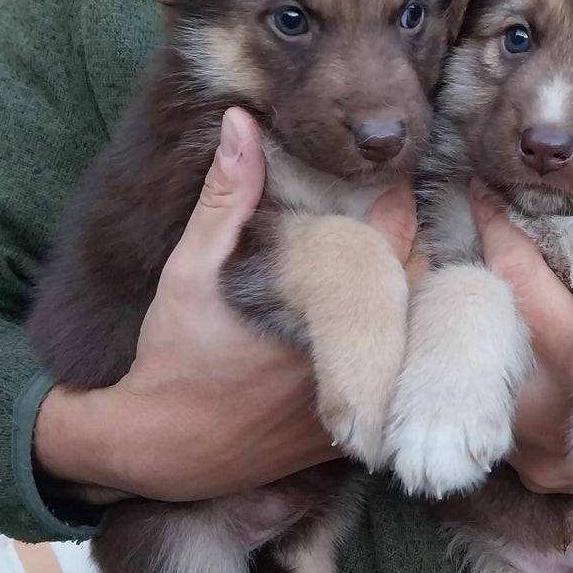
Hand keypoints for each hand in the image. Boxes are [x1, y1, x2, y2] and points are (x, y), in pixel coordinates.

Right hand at [34, 107, 416, 503]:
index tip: (396, 181)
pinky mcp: (348, 440)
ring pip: (413, 344)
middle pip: (415, 293)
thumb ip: (224, 200)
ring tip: (405, 272)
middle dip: (413, 256)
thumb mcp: (188, 272)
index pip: (389, 243)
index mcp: (320, 313)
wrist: (157, 450)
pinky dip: (397, 359)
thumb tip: (240, 122)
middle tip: (406, 225)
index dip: (399, 205)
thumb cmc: (171, 356)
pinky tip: (389, 336)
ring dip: (411, 307)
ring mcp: (355, 407)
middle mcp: (351, 363)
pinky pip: (395, 390)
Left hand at [471, 186, 572, 495]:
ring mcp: (533, 444)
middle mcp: (550, 407)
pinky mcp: (528, 467)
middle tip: (484, 220)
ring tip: (508, 281)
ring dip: (489, 318)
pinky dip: (497, 362)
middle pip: (486, 324)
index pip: (522, 280)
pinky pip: (493, 402)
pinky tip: (521, 339)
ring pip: (480, 365)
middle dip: (482, 267)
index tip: (486, 190)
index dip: (498, 230)